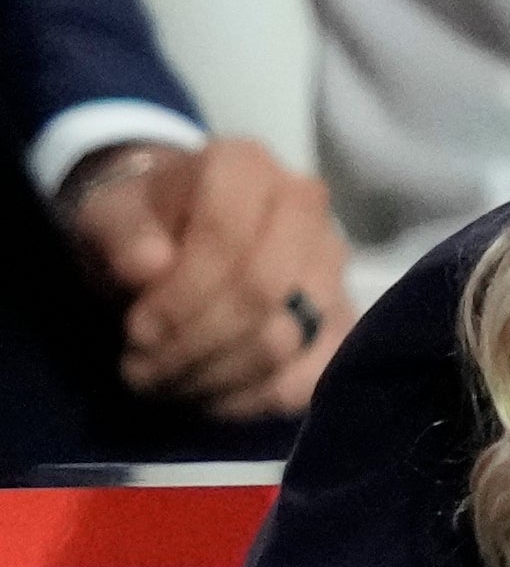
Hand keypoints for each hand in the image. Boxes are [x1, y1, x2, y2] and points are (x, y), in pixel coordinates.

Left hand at [70, 138, 353, 417]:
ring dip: (215, 376)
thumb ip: (122, 234)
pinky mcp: (343, 319)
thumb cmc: (145, 224)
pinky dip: (252, 399)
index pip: (228, 235)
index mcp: (246, 166)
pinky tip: (210, 396)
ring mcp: (333, 265)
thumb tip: (147, 267)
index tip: (135, 330)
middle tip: (142, 369)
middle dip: (195, 343)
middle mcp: (305, 205)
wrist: (180, 233)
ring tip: (166, 383)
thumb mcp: (110, 217)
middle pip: (263, 293)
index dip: (180, 295)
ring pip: (284, 340)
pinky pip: (308, 378)